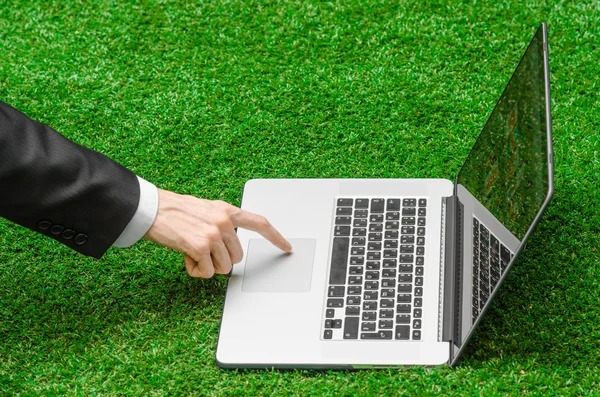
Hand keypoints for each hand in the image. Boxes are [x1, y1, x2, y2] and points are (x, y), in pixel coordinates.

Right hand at [144, 189, 291, 277]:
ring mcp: (213, 233)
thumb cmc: (176, 212)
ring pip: (224, 268)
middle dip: (220, 260)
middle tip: (200, 249)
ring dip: (207, 265)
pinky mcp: (200, 246)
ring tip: (191, 250)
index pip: (260, 223)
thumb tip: (232, 247)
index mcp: (228, 210)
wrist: (151, 209)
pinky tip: (185, 257)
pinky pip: (207, 272)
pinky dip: (195, 270)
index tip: (287, 247)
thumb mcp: (206, 210)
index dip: (276, 237)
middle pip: (238, 257)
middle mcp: (224, 221)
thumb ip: (223, 223)